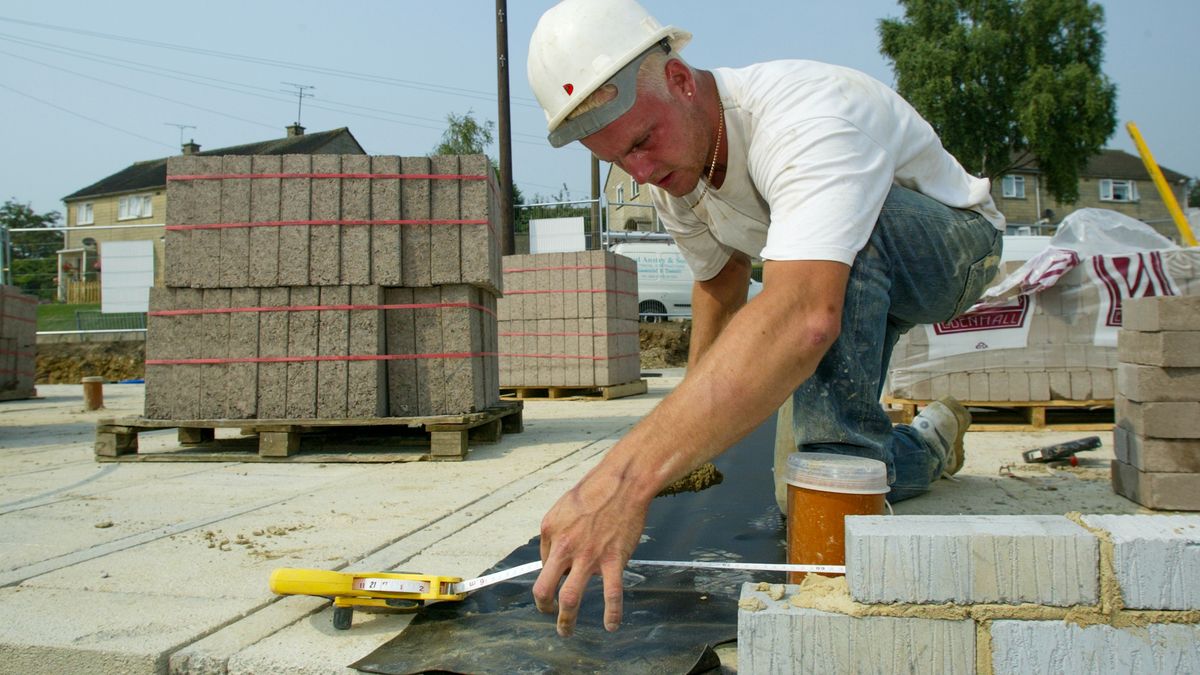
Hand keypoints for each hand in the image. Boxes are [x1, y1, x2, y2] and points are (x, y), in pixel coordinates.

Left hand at [532, 469, 649, 635]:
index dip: (548, 574)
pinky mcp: (613, 561)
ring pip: (570, 598)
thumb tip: (551, 558)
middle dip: (543, 607)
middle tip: (547, 614)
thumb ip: (555, 534)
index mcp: (551, 533)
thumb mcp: (562, 508)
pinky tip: (611, 626)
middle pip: (544, 589)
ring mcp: (589, 557)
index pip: (542, 564)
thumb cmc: (594, 492)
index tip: (555, 579)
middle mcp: (565, 547)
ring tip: (566, 630)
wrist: (623, 484)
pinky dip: (611, 614)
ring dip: (566, 620)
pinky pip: (612, 595)